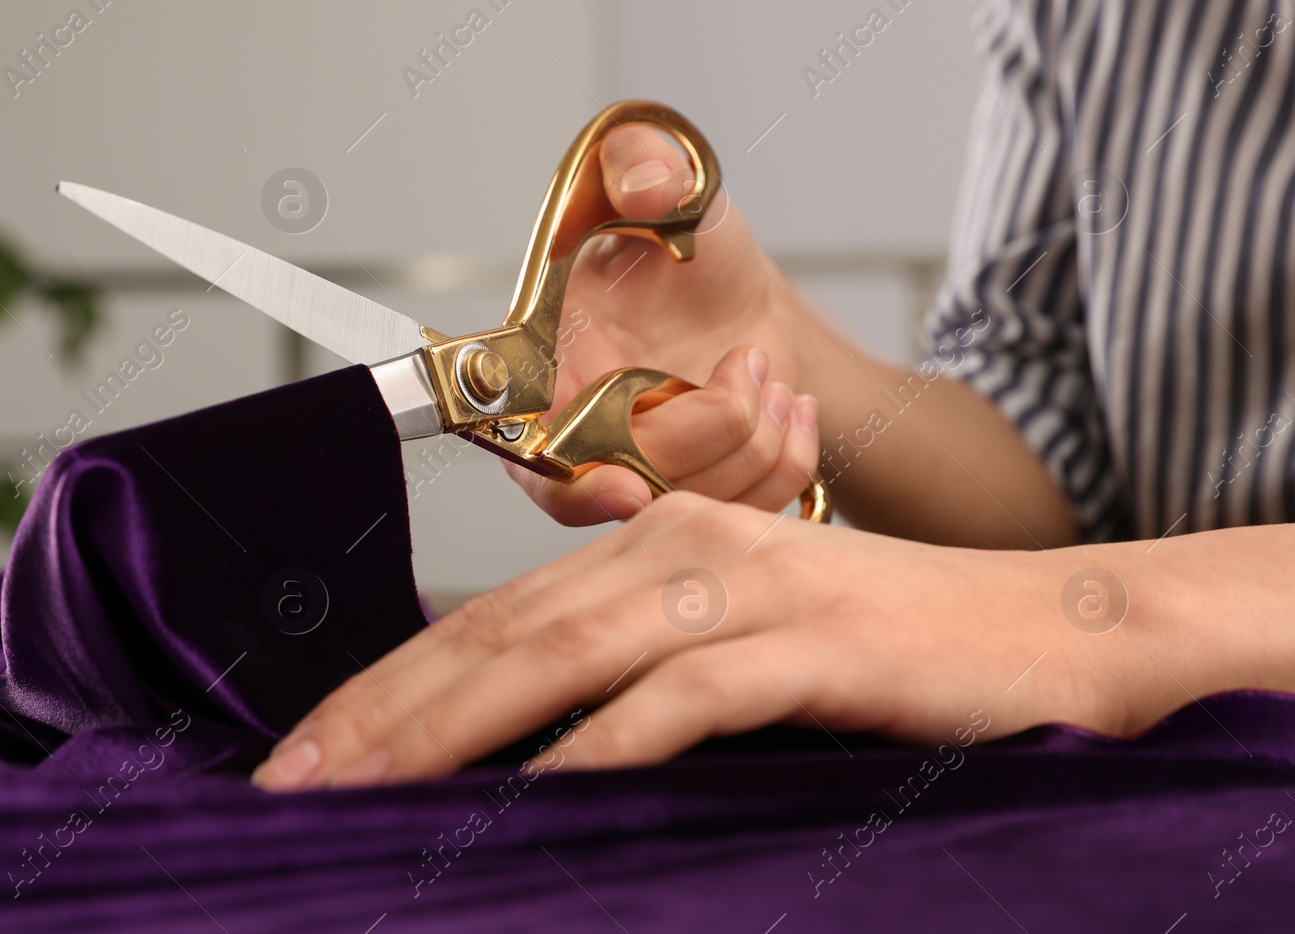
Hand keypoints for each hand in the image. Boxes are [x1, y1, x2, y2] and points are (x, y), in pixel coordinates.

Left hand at [252, 494, 1128, 789]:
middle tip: (287, 785)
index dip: (388, 687)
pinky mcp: (811, 641)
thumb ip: (644, 678)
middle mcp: (684, 547)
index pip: (490, 617)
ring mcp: (747, 587)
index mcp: (657, 545)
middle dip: (381, 714)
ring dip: (449, 732)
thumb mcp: (748, 651)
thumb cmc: (894, 658)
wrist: (1057, 632)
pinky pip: (680, 698)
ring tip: (359, 796)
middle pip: (499, 632)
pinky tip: (529, 799)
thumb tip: (530, 757)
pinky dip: (596, 750)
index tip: (308, 753)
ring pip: (561, 655)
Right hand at [510, 123, 820, 522]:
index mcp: (548, 359)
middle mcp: (579, 428)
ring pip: (691, 501)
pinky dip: (785, 463)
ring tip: (770, 378)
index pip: (528, 445)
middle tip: (748, 364)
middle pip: (630, 477)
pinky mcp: (689, 495)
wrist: (744, 301)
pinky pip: (739, 512)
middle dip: (709, 427)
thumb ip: (642, 160)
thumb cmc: (690, 247)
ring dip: (755, 441)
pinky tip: (789, 409)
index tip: (624, 485)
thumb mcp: (672, 182)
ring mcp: (636, 470)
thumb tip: (645, 182)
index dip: (571, 480)